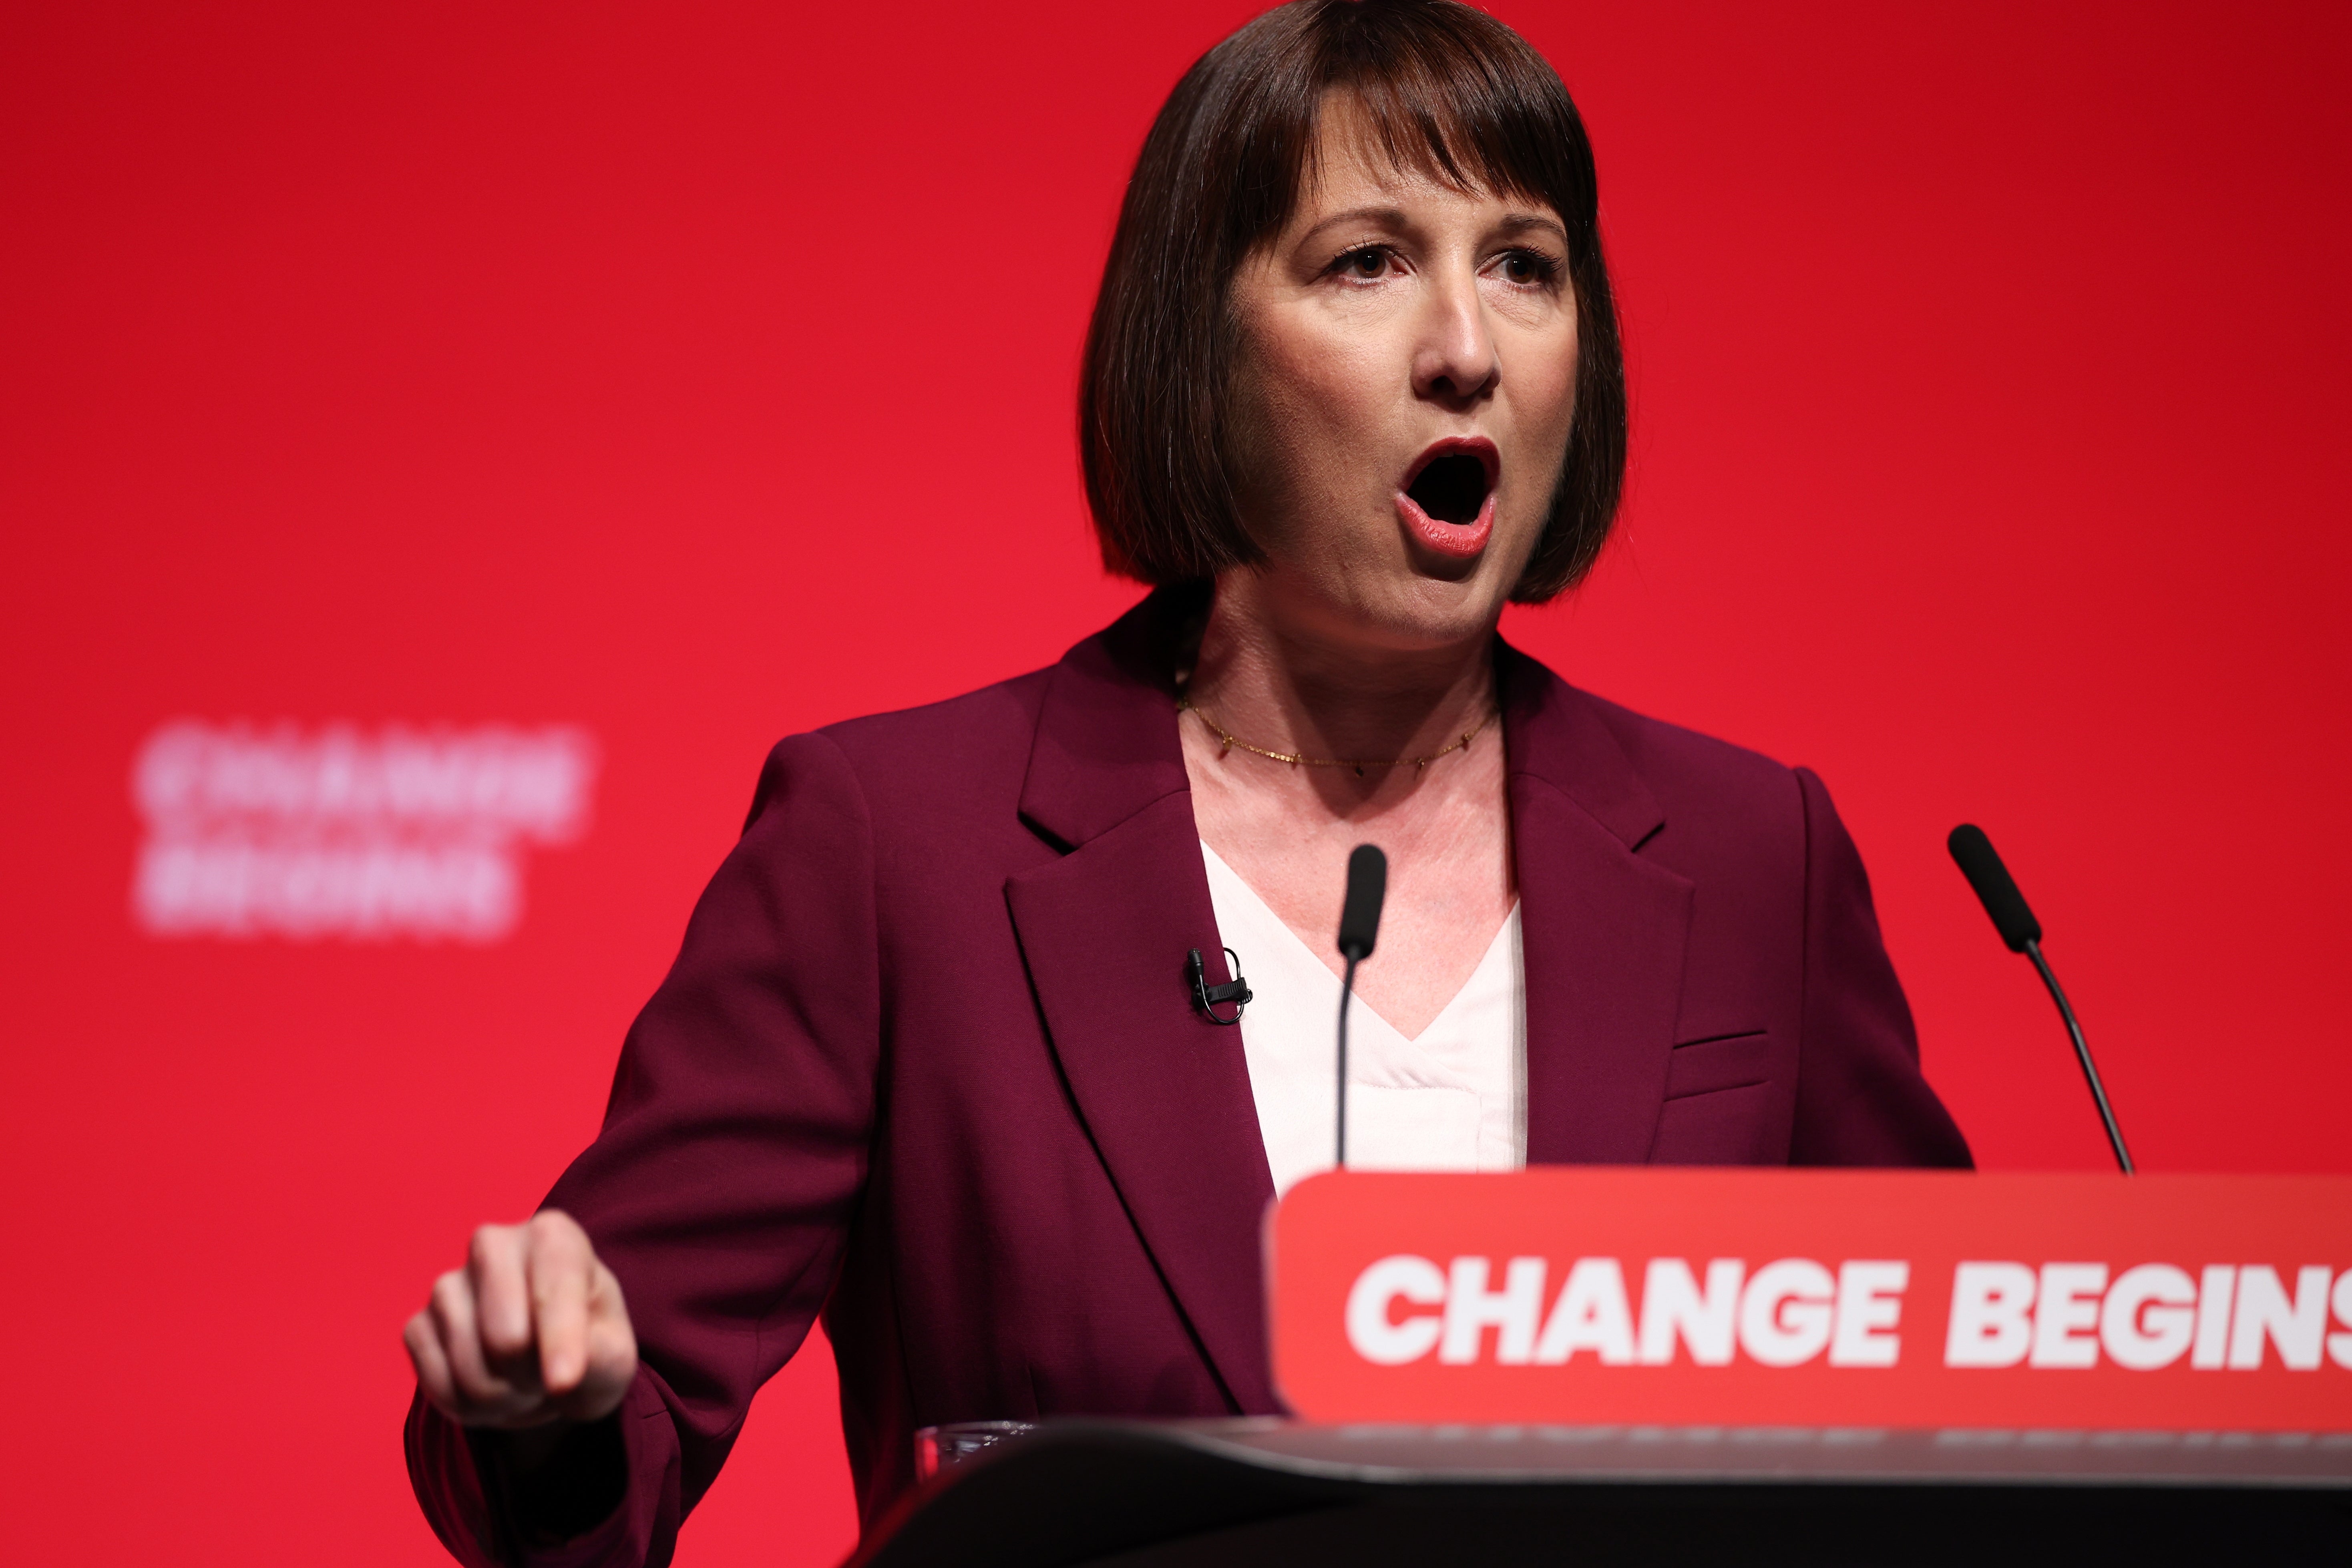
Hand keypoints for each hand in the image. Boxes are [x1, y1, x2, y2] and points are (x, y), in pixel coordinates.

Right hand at [404, 1210, 637, 1429]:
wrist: (543, 1362)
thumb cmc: (589, 1347)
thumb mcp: (614, 1356)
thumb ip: (601, 1357)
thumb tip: (561, 1376)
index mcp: (554, 1236)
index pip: (553, 1286)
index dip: (559, 1340)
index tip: (564, 1382)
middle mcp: (493, 1245)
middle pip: (505, 1336)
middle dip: (530, 1375)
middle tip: (550, 1376)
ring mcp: (448, 1283)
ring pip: (470, 1366)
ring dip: (502, 1395)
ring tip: (522, 1380)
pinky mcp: (418, 1324)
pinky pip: (436, 1382)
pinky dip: (467, 1405)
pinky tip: (490, 1385)